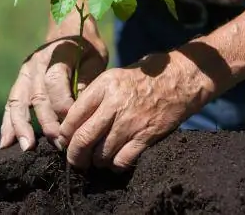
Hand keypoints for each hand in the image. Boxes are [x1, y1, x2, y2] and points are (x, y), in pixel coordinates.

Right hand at [0, 30, 107, 151]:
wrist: (67, 28)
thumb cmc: (87, 47)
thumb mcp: (96, 58)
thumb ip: (88, 81)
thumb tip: (78, 110)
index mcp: (57, 53)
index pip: (55, 82)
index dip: (63, 105)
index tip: (73, 125)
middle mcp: (37, 62)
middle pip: (37, 96)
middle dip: (47, 123)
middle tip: (59, 144)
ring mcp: (25, 71)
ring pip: (18, 101)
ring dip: (21, 126)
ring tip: (27, 147)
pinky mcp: (20, 80)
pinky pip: (11, 103)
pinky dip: (8, 122)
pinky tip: (6, 142)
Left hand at [58, 52, 213, 169]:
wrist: (180, 79)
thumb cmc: (143, 78)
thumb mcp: (114, 77)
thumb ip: (93, 97)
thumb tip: (71, 122)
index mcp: (104, 86)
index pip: (73, 116)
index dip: (64, 134)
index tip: (63, 142)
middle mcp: (115, 104)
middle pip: (83, 139)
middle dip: (74, 156)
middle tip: (75, 161)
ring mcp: (132, 121)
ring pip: (101, 154)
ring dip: (96, 162)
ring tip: (97, 159)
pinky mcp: (147, 135)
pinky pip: (123, 160)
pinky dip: (116, 165)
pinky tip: (116, 161)